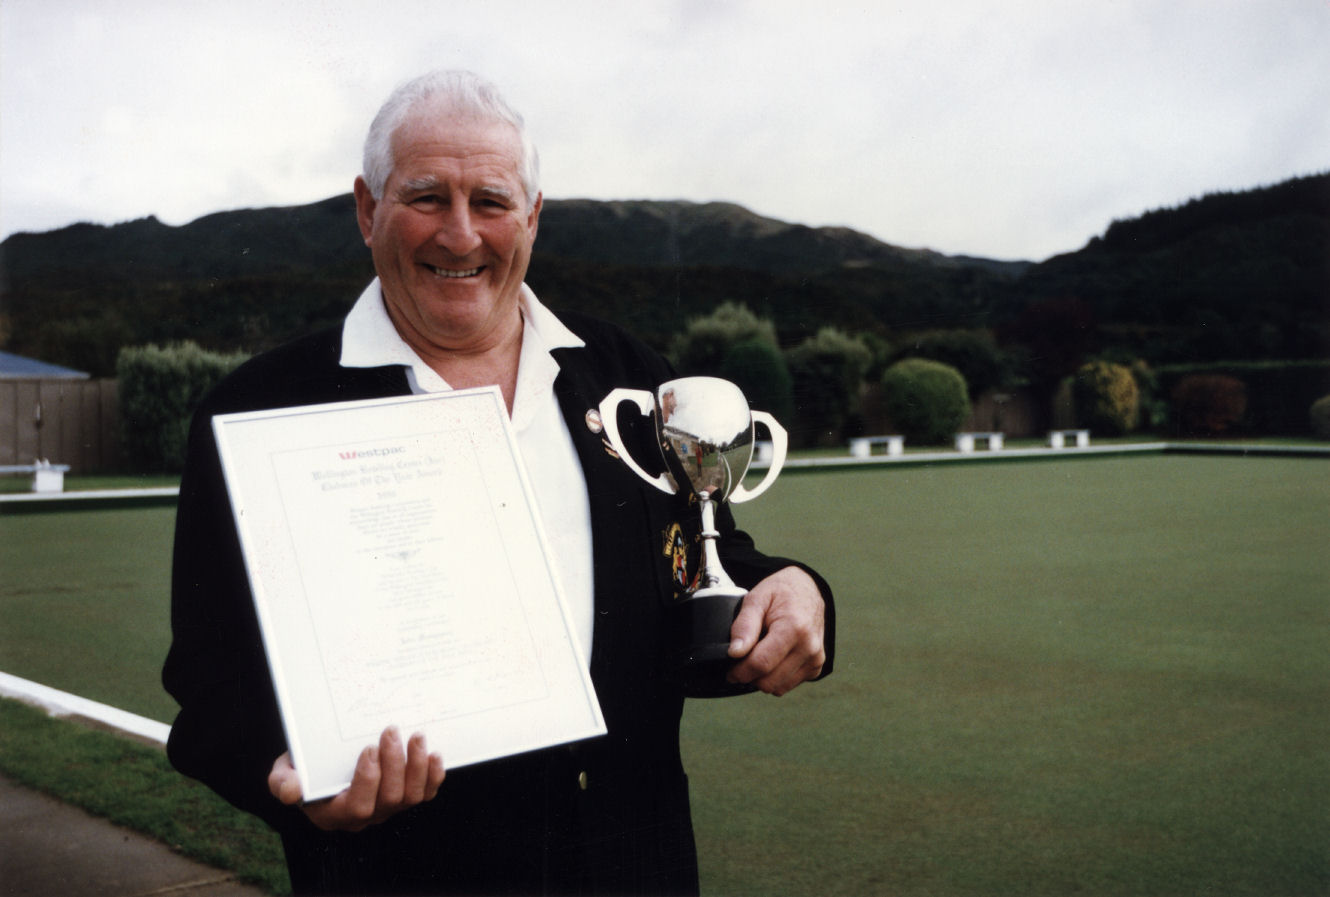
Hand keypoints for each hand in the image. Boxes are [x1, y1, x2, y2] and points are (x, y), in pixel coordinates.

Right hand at [268, 726, 445, 831]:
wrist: (322, 765)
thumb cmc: (304, 769)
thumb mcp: (283, 774)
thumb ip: (282, 783)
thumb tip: (291, 790)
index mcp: (334, 813)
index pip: (358, 807)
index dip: (368, 779)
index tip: (368, 748)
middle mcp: (365, 816)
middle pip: (389, 799)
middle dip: (395, 763)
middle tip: (391, 731)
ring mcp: (387, 808)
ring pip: (411, 797)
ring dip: (417, 765)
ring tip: (416, 736)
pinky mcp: (405, 797)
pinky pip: (425, 794)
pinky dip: (433, 775)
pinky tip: (434, 754)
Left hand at [726, 566, 825, 695]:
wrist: (807, 589)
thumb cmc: (780, 592)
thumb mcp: (757, 598)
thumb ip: (744, 625)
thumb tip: (734, 652)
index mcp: (794, 628)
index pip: (761, 664)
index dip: (740, 671)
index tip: (730, 670)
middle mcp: (808, 647)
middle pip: (769, 681)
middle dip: (749, 676)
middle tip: (742, 661)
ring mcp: (815, 659)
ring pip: (778, 688)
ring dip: (762, 679)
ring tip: (758, 656)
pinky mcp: (816, 667)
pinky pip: (788, 685)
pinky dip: (776, 678)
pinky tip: (773, 658)